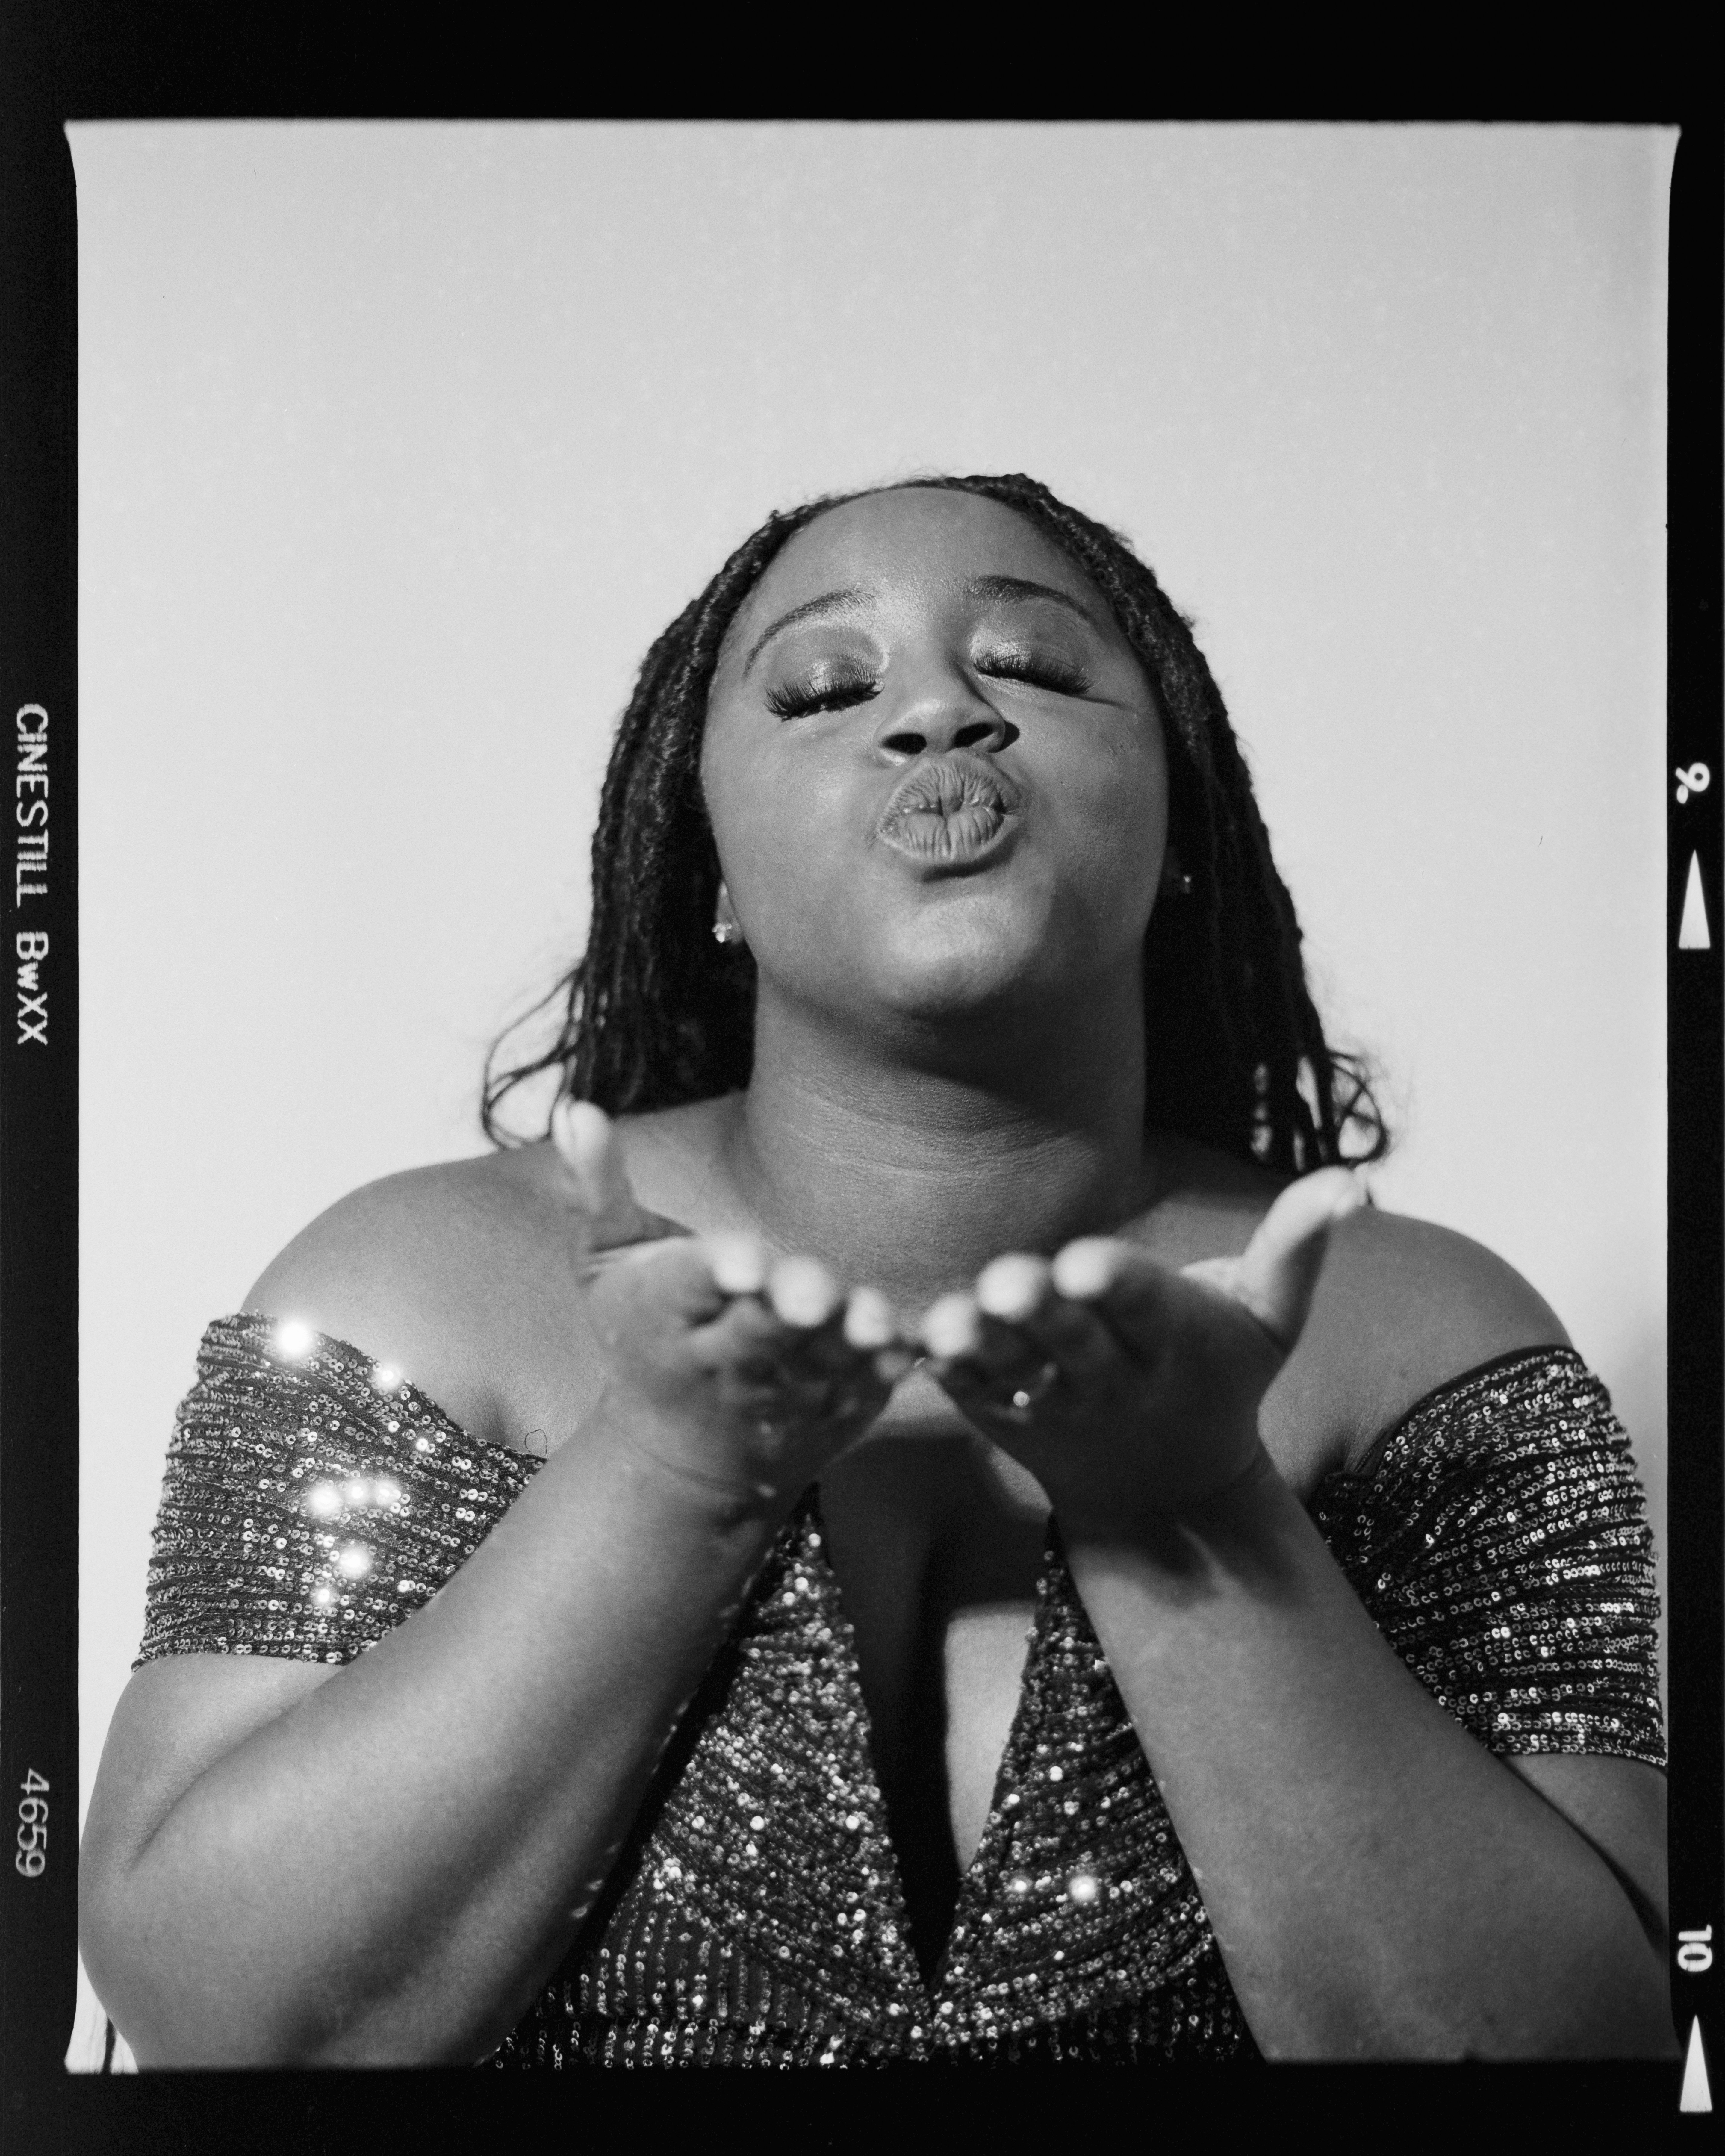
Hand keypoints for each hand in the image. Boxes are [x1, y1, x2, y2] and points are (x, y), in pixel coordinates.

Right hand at [550, 1100, 911, 1510]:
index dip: (717, 1269)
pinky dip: (886, 1369)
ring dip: (846, 1343)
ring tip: (871, 1321)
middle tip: (812, 1292)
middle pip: (756, 1334)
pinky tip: (908, 1342)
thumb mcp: (607, 1264)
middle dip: (783, 1313)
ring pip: (817, 1366)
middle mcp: (720, 1363)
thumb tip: (579, 1106)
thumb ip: (597, 1187)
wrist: (678, 1457)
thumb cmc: (641, 1333)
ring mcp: (781, 1396)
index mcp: (663, 1315)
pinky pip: (865, 1389)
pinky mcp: (834, 1412)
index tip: (743, 1260)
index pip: (687, 1285)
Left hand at [918, 1168, 1365, 1529]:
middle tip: (1009, 1281)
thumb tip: (1357, 1180)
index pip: (1145, 1306)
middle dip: (1042, 1311)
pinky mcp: (1004, 1414)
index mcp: (1172, 1340)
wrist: (1165, 1485)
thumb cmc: (1220, 1372)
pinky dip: (945, 1370)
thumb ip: (1298, 1245)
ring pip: (1014, 1370)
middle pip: (1073, 1342)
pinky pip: (972, 1392)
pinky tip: (917, 1338)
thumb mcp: (1269, 1318)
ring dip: (980, 1344)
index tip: (1086, 1259)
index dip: (1117, 1282)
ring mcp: (1053, 1401)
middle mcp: (1111, 1377)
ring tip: (950, 1319)